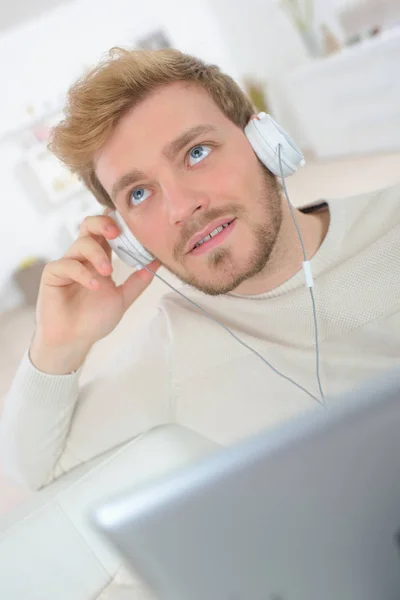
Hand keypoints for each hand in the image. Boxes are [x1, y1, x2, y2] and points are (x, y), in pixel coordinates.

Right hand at [30, 209, 159, 372]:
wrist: (75, 339)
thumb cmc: (94, 318)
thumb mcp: (123, 297)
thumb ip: (138, 280)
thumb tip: (157, 262)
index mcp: (100, 258)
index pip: (107, 232)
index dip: (118, 224)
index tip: (133, 226)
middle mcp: (83, 257)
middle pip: (89, 225)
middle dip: (103, 224)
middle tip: (116, 233)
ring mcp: (68, 263)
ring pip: (82, 243)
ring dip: (98, 255)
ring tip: (107, 273)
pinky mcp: (53, 273)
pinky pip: (67, 264)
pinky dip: (83, 273)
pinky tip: (94, 286)